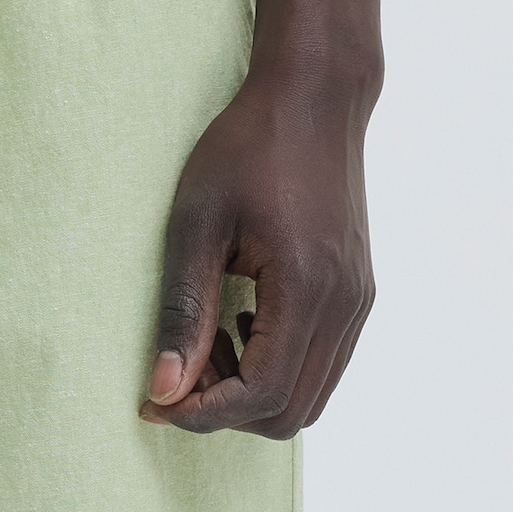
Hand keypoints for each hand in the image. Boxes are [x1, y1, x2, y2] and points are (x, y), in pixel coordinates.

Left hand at [140, 67, 375, 437]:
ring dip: (251, 393)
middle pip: (289, 413)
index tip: (154, 401)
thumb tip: (165, 390)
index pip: (259, 395)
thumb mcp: (195, 226)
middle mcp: (344, 304)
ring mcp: (358, 301)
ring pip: (309, 397)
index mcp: (306, 287)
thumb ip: (184, 314)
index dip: (202, 414)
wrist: (314, 98)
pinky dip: (277, 370)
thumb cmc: (248, 148)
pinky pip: (321, 366)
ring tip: (207, 346)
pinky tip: (240, 327)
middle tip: (178, 375)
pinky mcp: (357, 294)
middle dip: (226, 411)